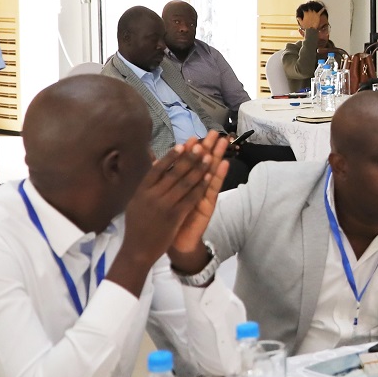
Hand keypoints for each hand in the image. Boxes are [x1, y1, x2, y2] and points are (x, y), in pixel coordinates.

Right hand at [117, 137, 226, 285]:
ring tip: (209, 157)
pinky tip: (209, 178)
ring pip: (185, 183)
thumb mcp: (136, 202)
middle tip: (202, 144)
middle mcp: (152, 196)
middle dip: (190, 158)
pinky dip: (200, 187)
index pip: (157, 169)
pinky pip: (191, 198)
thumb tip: (154, 162)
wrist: (137, 250)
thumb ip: (147, 183)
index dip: (171, 156)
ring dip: (199, 169)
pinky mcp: (175, 217)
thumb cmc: (137, 225)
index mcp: (141, 191)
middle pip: (174, 173)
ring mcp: (164, 206)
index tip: (182, 145)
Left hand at [168, 133, 230, 262]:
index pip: (189, 163)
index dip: (191, 150)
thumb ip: (161, 179)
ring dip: (217, 156)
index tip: (193, 135)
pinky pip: (213, 189)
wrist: (175, 244)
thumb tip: (154, 161)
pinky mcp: (208, 205)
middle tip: (214, 132)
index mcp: (183, 184)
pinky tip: (224, 164)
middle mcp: (195, 187)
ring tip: (223, 142)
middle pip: (202, 163)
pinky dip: (219, 176)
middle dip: (208, 147)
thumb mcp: (162, 198)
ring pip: (211, 172)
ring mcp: (203, 195)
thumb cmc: (167, 221)